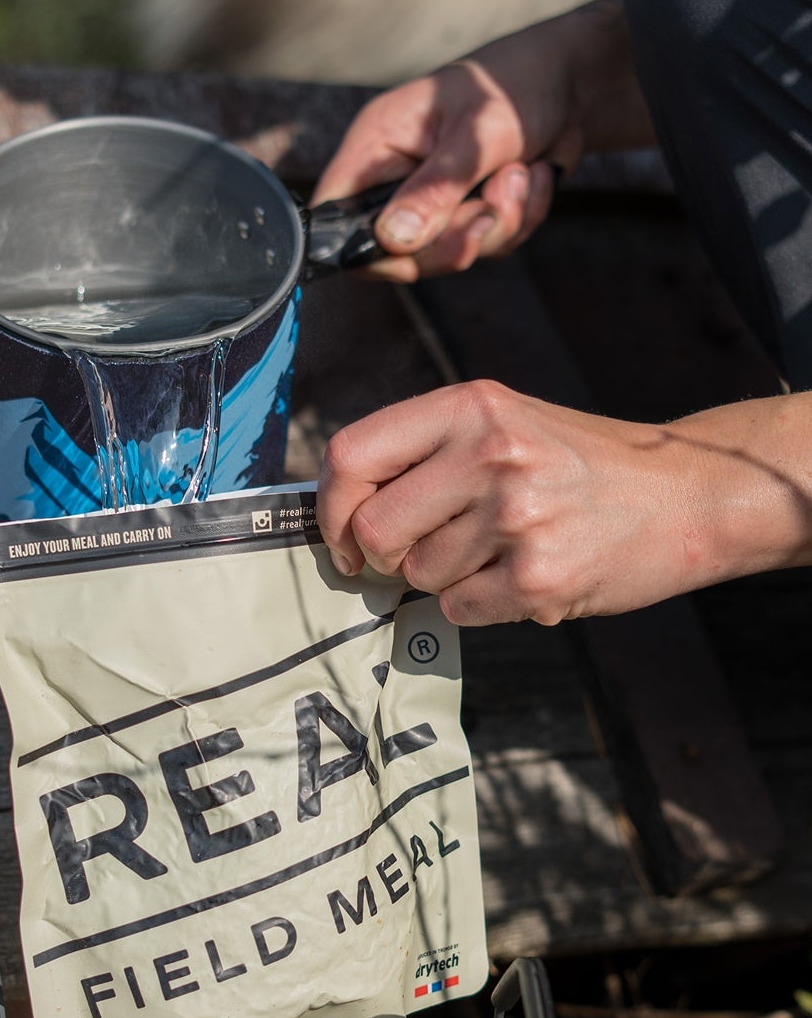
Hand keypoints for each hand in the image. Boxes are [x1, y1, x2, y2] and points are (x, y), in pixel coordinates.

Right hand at [314, 0, 651, 281]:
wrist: (573, 79)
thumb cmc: (513, 85)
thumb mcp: (476, 137)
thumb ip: (435, 188)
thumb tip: (392, 240)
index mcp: (378, 145)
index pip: (335, 213)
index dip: (365, 248)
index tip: (413, 256)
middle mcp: (397, 175)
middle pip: (397, 251)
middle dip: (455, 238)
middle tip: (493, 207)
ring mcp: (433, 197)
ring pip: (449, 252)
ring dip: (499, 223)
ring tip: (522, 172)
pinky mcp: (469, 210)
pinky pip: (487, 245)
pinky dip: (520, 219)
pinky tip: (535, 175)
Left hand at [317, 381, 718, 625]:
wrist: (687, 495)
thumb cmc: (582, 464)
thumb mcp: (505, 422)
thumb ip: (427, 451)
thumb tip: (340, 512)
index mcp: (471, 406)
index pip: (351, 454)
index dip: (330, 506)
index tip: (343, 535)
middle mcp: (490, 453)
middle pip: (373, 529)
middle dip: (387, 556)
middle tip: (429, 551)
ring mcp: (516, 518)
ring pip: (417, 577)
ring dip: (446, 579)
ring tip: (502, 551)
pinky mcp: (538, 578)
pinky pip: (459, 610)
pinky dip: (481, 605)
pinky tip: (524, 576)